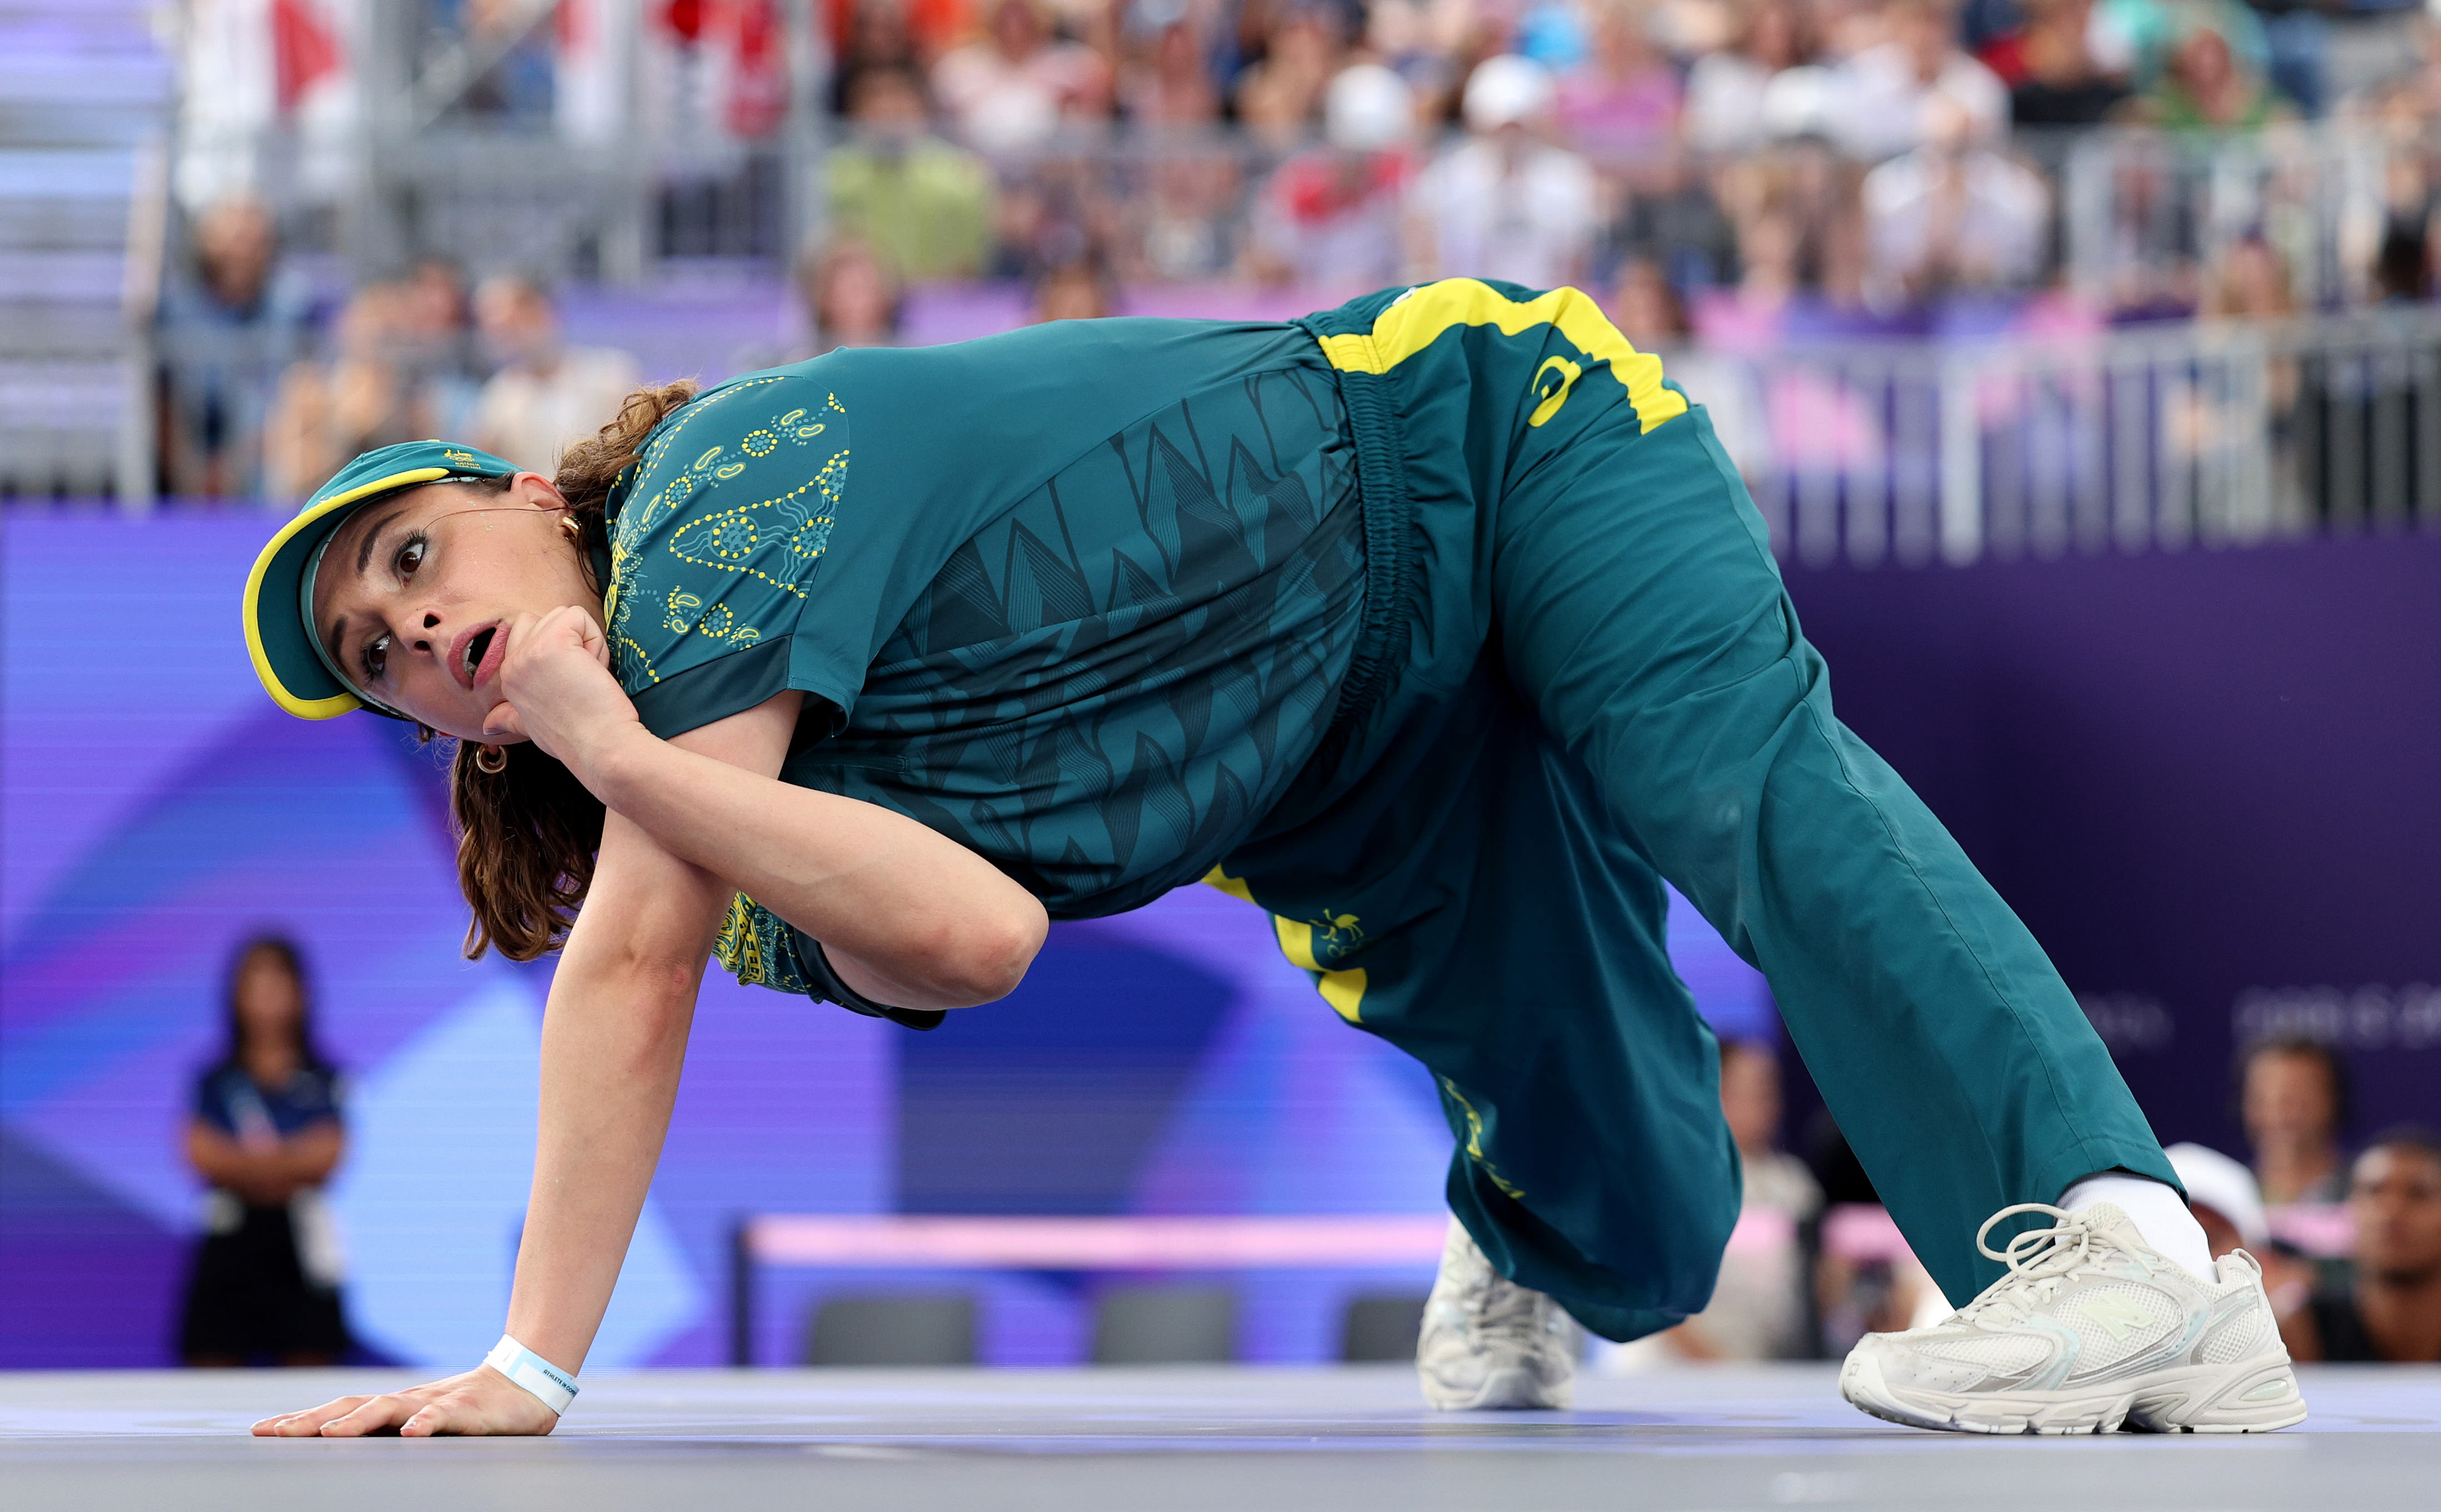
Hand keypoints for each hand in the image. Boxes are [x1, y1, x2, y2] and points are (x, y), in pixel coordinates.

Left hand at [251, 1365, 557, 1437]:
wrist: (526, 1384)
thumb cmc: (471, 1410)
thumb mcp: (424, 1424)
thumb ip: (391, 1433)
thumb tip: (345, 1450)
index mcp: (394, 1408)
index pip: (338, 1410)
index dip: (300, 1419)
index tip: (260, 1430)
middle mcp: (407, 1402)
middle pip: (352, 1406)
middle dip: (311, 1420)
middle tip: (275, 1433)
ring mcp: (437, 1404)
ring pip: (391, 1408)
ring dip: (358, 1421)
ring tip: (331, 1434)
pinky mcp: (468, 1411)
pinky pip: (445, 1416)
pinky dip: (428, 1423)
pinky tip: (413, 1434)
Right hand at [482, 606, 640, 779]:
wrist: (600, 747)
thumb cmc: (575, 738)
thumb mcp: (530, 727)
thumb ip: (509, 718)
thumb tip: (488, 727)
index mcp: (508, 677)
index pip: (528, 633)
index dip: (559, 650)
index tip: (570, 683)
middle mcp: (513, 662)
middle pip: (543, 619)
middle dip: (571, 639)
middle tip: (580, 677)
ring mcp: (529, 651)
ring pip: (564, 615)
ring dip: (586, 641)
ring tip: (587, 675)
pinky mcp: (553, 642)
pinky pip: (579, 616)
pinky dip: (595, 639)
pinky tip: (593, 669)